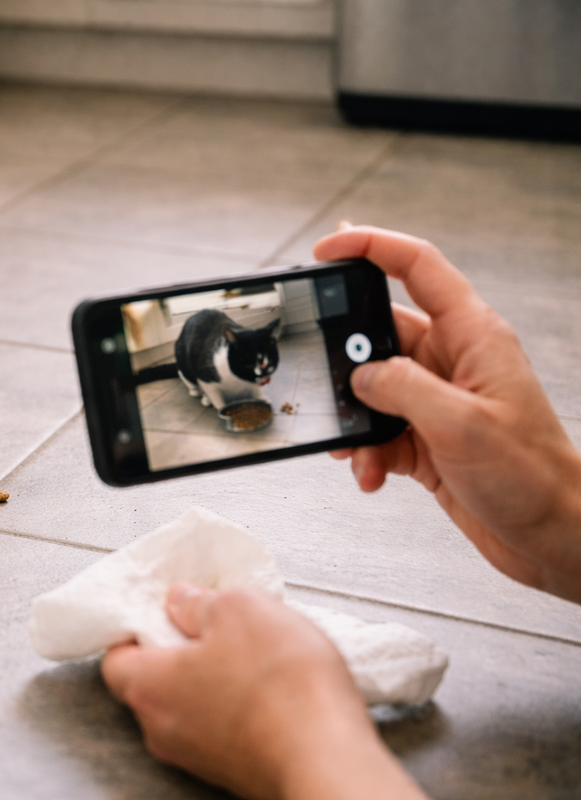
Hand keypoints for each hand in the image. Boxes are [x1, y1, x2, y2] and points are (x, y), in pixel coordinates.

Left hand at [102, 584, 424, 799]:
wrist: (330, 759)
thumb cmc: (284, 688)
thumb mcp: (240, 609)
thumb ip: (200, 601)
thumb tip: (184, 600)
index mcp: (148, 686)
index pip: (115, 657)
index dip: (136, 628)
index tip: (162, 608)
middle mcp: (162, 729)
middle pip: (153, 681)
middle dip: (180, 650)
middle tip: (213, 626)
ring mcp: (197, 756)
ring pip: (189, 705)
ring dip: (213, 678)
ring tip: (253, 655)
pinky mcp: (232, 771)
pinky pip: (221, 728)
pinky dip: (237, 706)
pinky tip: (271, 689)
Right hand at [315, 225, 580, 603]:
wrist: (555, 536)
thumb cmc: (534, 478)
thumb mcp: (461, 424)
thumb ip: (402, 388)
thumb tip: (360, 374)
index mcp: (472, 336)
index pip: (417, 267)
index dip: (371, 246)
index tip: (328, 246)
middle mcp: (453, 360)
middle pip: (380, 333)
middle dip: (346, 361)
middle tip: (326, 379)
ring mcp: (438, 399)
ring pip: (371, 388)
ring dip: (354, 420)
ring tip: (355, 446)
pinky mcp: (426, 437)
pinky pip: (377, 430)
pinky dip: (365, 451)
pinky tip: (370, 473)